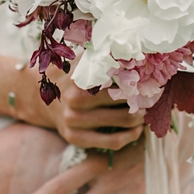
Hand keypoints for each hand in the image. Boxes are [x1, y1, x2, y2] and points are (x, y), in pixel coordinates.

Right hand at [16, 65, 143, 150]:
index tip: (151, 79)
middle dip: (142, 98)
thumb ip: (103, 56)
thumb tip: (136, 51)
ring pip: (123, 122)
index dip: (139, 79)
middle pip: (124, 100)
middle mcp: (75, 99)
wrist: (40, 100)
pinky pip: (112, 142)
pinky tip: (137, 130)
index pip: (119, 78)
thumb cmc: (70, 76)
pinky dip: (130, 137)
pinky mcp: (76, 139)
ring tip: (147, 112)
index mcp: (80, 77)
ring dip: (140, 118)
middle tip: (153, 96)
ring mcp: (74, 121)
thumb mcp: (81, 61)